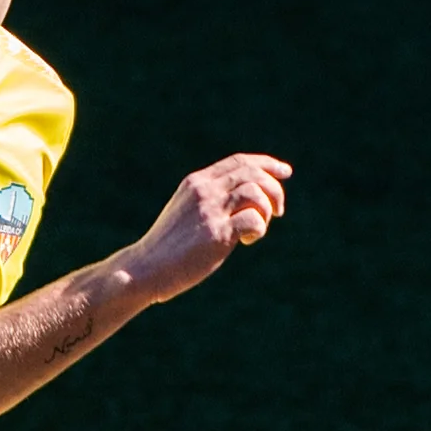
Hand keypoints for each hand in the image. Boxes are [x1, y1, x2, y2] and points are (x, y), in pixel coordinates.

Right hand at [125, 154, 290, 304]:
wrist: (146, 268)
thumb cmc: (168, 247)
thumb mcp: (187, 213)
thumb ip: (211, 202)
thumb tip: (245, 203)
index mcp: (197, 182)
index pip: (239, 162)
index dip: (266, 164)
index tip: (284, 171)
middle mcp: (204, 190)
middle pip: (252, 173)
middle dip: (274, 189)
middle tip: (278, 211)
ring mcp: (210, 211)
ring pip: (255, 192)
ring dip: (267, 210)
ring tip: (258, 229)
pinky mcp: (216, 234)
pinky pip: (253, 220)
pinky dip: (259, 230)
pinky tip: (246, 241)